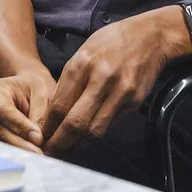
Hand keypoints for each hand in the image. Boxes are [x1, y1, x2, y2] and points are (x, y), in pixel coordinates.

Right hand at [0, 65, 58, 154]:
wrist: (25, 88)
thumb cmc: (33, 87)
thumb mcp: (40, 92)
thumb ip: (39, 113)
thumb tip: (37, 139)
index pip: (3, 110)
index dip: (20, 126)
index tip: (38, 138)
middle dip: (20, 144)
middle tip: (39, 154)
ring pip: (0, 141)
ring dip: (19, 150)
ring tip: (38, 156)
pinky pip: (2, 146)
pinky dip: (17, 152)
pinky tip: (31, 156)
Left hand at [40, 7, 191, 157]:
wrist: (150, 37)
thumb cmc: (112, 43)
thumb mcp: (84, 53)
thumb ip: (69, 81)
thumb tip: (54, 113)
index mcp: (83, 64)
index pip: (59, 106)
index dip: (48, 128)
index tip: (41, 138)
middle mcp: (101, 79)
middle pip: (75, 123)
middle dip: (60, 143)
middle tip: (51, 153)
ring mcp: (120, 92)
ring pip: (94, 131)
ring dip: (78, 145)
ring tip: (68, 150)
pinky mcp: (134, 102)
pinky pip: (111, 125)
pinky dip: (97, 133)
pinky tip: (88, 136)